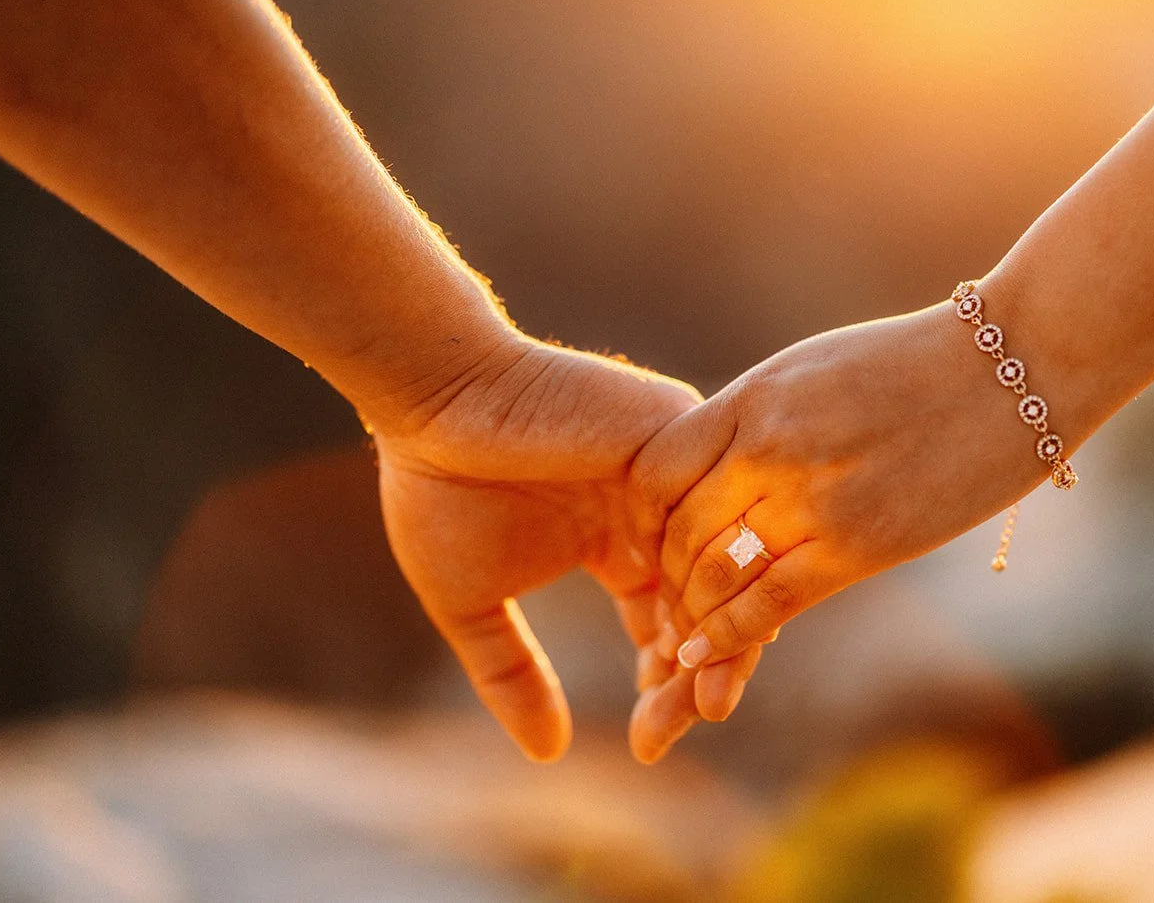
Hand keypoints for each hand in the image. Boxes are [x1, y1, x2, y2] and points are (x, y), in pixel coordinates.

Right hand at [372, 333, 702, 761]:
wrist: (432, 397)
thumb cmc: (439, 486)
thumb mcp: (470, 603)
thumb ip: (511, 677)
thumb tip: (547, 757)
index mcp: (618, 543)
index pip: (669, 623)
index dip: (668, 684)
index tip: (649, 741)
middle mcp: (659, 510)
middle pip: (707, 603)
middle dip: (699, 671)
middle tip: (680, 726)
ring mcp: (673, 469)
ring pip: (721, 560)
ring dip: (713, 629)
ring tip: (692, 690)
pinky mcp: (678, 428)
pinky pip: (713, 504)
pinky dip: (706, 566)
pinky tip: (691, 622)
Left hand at [628, 300, 1071, 755]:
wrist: (1014, 364)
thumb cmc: (919, 362)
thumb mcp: (818, 369)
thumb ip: (760, 415)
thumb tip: (717, 459)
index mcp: (756, 396)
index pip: (655, 469)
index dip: (640, 518)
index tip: (646, 542)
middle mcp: (769, 444)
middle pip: (677, 528)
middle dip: (659, 576)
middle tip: (657, 607)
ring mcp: (811, 496)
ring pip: (712, 571)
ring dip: (688, 611)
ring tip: (679, 635)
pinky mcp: (858, 544)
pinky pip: (768, 601)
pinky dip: (724, 634)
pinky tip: (701, 652)